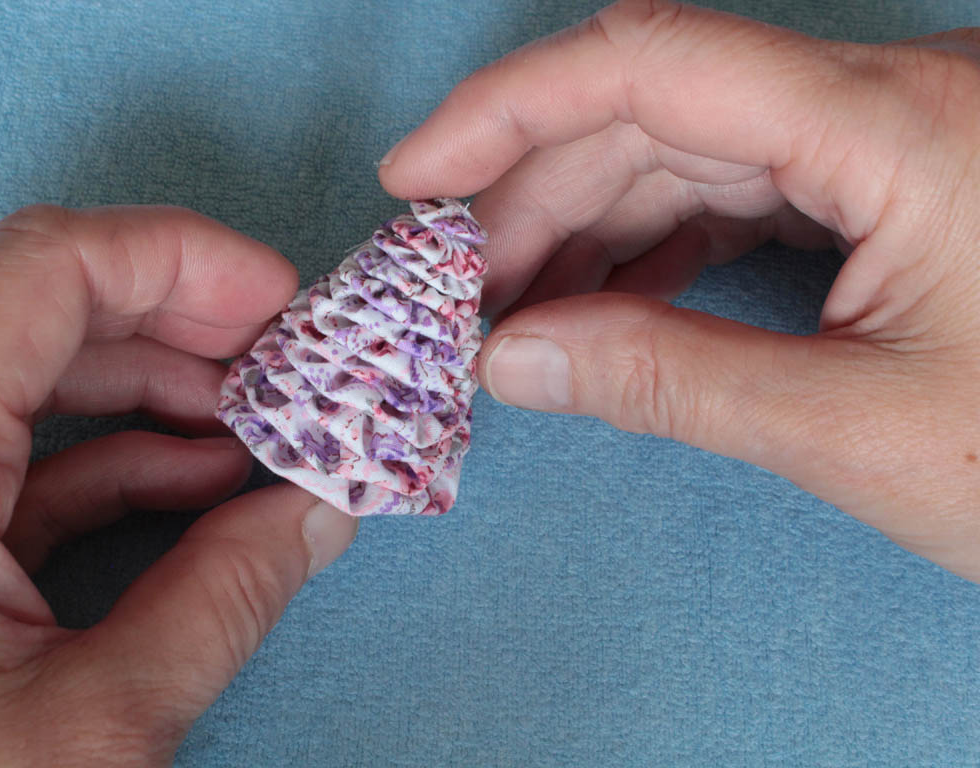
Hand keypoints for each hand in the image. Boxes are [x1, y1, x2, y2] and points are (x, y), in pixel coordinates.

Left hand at [0, 205, 357, 765]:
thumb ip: (226, 595)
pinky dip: (99, 455)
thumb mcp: (98, 727)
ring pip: (11, 372)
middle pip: (28, 301)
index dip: (182, 257)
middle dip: (173, 317)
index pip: (46, 269)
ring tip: (256, 426)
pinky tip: (195, 481)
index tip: (277, 293)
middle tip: (280, 355)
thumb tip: (321, 512)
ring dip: (144, 386)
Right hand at [379, 1, 979, 579]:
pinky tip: (604, 298)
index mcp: (899, 127)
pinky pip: (742, 183)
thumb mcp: (859, 430)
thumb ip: (672, 382)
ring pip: (690, 144)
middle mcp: (891, 102)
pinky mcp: (892, 181)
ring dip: (586, 221)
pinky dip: (657, 239)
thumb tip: (513, 360)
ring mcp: (892, 136)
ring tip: (512, 310)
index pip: (653, 62)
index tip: (416, 181)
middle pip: (655, 107)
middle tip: (453, 292)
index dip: (508, 108)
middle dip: (534, 196)